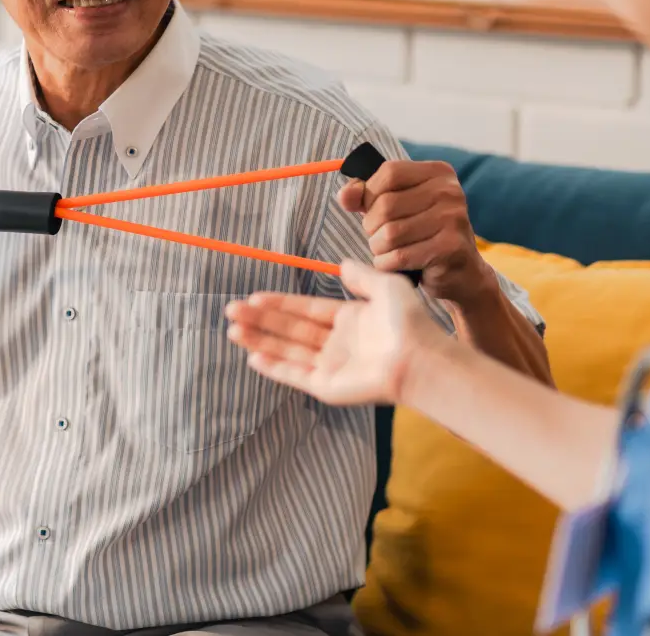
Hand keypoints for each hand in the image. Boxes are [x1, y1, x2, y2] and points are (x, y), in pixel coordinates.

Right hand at [225, 259, 446, 405]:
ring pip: (287, 351)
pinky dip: (274, 367)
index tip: (254, 296)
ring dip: (259, 340)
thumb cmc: (408, 323)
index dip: (280, 303)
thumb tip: (342, 263)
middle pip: (290, 330)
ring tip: (232, 330)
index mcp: (350, 320)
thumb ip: (361, 276)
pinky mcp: (328, 387)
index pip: (306, 310)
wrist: (419, 358)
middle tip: (230, 310)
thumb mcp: (386, 286)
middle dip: (260, 320)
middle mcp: (338, 344)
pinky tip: (253, 356)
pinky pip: (295, 375)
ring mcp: (332, 366)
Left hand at [339, 158, 496, 310]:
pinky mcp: (451, 248)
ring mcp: (453, 219)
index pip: (389, 172)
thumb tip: (345, 196)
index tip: (371, 209)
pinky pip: (399, 257)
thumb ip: (366, 196)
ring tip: (388, 251)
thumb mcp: (395, 207)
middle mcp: (449, 191)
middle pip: (386, 205)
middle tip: (380, 237)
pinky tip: (393, 264)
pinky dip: (386, 264)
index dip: (370, 193)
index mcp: (438, 172)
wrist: (461, 272)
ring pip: (389, 233)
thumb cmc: (422, 234)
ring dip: (378, 248)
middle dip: (372, 226)